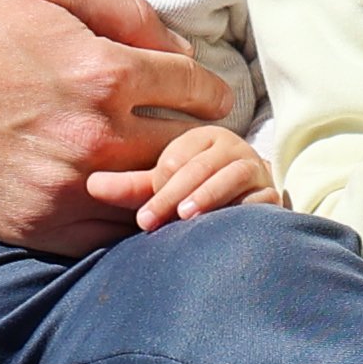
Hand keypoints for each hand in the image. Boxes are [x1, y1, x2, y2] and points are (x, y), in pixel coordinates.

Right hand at [0, 0, 237, 255]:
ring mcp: (69, 189)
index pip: (200, 91)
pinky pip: (113, 234)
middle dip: (197, 136)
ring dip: (167, 181)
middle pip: (188, 148)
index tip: (205, 95)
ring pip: (157, 195)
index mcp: (105, 73)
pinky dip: (125, 216)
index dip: (209, 90)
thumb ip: (128, 14)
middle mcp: (95, 136)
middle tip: (193, 133)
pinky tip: (120, 195)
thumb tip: (182, 52)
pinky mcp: (42, 227)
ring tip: (162, 166)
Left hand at [102, 121, 277, 227]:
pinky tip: (223, 225)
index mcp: (201, 138)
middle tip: (148, 221)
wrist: (244, 210)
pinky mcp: (272, 194)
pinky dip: (242, 211)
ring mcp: (255, 170)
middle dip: (172, 195)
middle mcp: (231, 147)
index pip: (176, 155)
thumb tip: (90, 185)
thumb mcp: (160, 190)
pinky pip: (261, 199)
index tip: (142, 214)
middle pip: (201, 165)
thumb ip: (130, 187)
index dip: (159, 182)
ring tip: (184, 216)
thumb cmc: (192, 195)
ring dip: (207, 196)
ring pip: (233, 175)